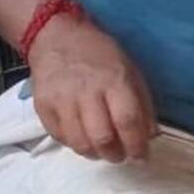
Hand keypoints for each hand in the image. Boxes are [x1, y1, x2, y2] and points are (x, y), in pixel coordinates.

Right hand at [26, 14, 157, 162]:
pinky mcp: (42, 106)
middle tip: (121, 156)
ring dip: (94, 154)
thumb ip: (143, 105)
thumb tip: (150, 137)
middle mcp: (86, 91)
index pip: (127, 121)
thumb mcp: (131, 72)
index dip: (136, 144)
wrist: (58, 37)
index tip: (142, 155)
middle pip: (101, 137)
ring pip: (79, 143)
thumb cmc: (101, 56)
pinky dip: (74, 144)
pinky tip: (83, 138)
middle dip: (115, 155)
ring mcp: (61, 100)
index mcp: (114, 81)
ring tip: (102, 150)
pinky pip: (59, 137)